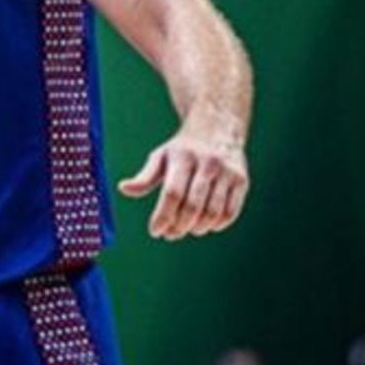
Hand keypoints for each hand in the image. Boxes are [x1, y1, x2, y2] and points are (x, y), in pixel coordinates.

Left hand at [118, 129, 248, 239]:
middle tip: (171, 235)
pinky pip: (231, 211)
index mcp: (183, 158)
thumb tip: (123, 189)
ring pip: (213, 211)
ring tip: (188, 230)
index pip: (172, 193)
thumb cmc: (182, 149)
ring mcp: (227, 172)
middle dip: (179, 226)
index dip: (163, 216)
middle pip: (193, 205)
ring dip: (198, 228)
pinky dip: (218, 224)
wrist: (217, 129)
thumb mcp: (161, 157)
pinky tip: (207, 226)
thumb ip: (144, 177)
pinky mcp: (241, 180)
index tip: (155, 232)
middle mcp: (207, 163)